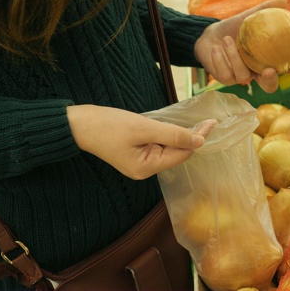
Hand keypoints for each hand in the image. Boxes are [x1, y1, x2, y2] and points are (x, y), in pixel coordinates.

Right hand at [67, 105, 215, 179]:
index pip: (181, 154)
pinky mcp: (137, 153)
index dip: (197, 139)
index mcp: (146, 168)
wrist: (78, 124)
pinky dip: (168, 135)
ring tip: (197, 123)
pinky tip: (176, 126)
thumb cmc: (107, 126)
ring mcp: (140, 162)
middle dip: (192, 137)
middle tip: (209, 120)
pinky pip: (159, 145)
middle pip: (177, 153)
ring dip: (180, 135)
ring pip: (169, 148)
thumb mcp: (143, 128)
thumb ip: (172, 135)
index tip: (211, 123)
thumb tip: (200, 141)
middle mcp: (145, 170)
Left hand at [194, 0, 289, 92]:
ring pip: (243, 76)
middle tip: (269, 70)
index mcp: (265, 61)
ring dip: (235, 58)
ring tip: (228, 40)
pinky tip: (217, 49)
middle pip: (269, 86)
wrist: (208, 35)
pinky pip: (225, 75)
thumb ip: (264, 10)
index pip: (284, 68)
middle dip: (271, 81)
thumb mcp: (247, 18)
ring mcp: (239, 77)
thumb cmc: (232, 28)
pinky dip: (221, 60)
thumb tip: (284, 1)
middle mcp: (255, 72)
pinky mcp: (224, 79)